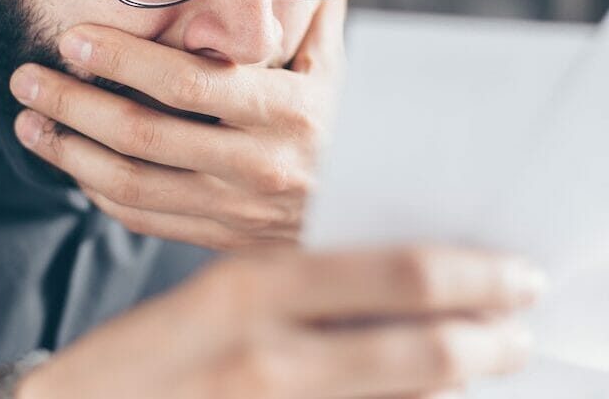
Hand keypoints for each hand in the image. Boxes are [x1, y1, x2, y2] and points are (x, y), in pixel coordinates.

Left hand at [9, 0, 344, 249]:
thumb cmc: (353, 138)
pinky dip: (99, 193)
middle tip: (25, 79)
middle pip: (142, 134)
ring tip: (28, 125)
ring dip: (69, 152)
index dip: (122, 59)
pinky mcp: (220, 240)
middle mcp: (255, 164)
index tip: (72, 39)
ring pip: (131, 183)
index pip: (186, 82)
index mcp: (285, 111)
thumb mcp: (340, 77)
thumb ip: (314, 23)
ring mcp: (234, 209)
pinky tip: (73, 167)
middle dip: (71, 104)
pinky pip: (144, 219)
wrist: (374, 222)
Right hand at [17, 245, 546, 398]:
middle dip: (486, 340)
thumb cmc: (142, 354)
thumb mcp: (217, 297)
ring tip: (482, 358)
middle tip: (517, 328)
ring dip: (454, 380)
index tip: (511, 274)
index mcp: (252, 289)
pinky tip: (420, 396)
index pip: (396, 275)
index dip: (470, 277)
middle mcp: (272, 356)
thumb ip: (299, 286)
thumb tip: (385, 284)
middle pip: (422, 351)